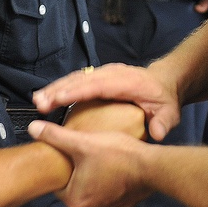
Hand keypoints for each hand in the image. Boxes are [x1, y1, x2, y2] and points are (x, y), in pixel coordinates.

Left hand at [27, 121, 152, 206]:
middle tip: (87, 151)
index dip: (64, 163)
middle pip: (75, 185)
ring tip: (101, 156)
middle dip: (79, 169)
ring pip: (92, 187)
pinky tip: (113, 164)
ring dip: (94, 174)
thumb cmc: (119, 155)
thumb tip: (34, 128)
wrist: (151, 166)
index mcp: (75, 198)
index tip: (71, 152)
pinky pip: (108, 190)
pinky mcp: (121, 203)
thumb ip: (54, 135)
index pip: (58, 181)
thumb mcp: (82, 141)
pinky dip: (109, 179)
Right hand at [33, 63, 181, 140]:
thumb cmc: (163, 99)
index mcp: (126, 81)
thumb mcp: (169, 112)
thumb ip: (164, 122)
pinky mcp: (98, 77)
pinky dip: (61, 88)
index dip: (77, 91)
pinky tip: (48, 99)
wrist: (163, 82)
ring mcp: (104, 73)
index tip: (59, 99)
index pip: (98, 85)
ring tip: (38, 101)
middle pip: (81, 79)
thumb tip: (156, 133)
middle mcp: (112, 73)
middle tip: (40, 103)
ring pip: (75, 78)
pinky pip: (76, 81)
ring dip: (56, 88)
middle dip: (59, 90)